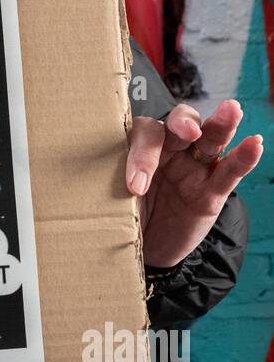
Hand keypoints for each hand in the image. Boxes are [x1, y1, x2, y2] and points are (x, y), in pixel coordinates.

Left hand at [126, 100, 262, 267]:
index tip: (136, 187)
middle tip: (187, 131)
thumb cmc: (122, 217)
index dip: (142, 157)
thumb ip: (112, 187)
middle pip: (179, 125)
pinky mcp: (213, 190)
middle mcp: (169, 151)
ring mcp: (194, 168)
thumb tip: (105, 186)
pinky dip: (244, 157)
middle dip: (183, 124)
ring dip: (222, 124)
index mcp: (138, 147)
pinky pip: (229, 171)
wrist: (142, 251)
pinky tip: (255, 144)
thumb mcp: (112, 202)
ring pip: (210, 139)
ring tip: (232, 110)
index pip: (144, 136)